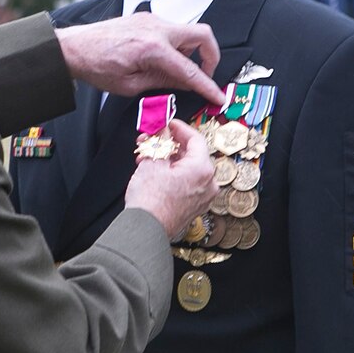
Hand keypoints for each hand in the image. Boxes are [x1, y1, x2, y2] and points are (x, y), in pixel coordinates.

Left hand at [55, 13, 220, 102]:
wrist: (74, 47)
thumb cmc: (95, 66)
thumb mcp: (130, 85)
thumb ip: (163, 82)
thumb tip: (186, 83)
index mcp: (152, 48)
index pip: (190, 70)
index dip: (208, 86)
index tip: (219, 96)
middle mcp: (156, 28)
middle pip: (203, 35)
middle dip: (211, 56)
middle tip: (204, 75)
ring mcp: (151, 20)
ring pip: (188, 32)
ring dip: (190, 51)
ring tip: (173, 71)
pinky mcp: (146, 18)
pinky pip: (171, 30)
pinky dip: (175, 45)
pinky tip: (160, 61)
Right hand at [124, 120, 217, 239]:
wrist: (145, 230)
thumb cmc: (150, 200)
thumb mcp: (152, 162)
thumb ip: (160, 141)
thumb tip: (161, 130)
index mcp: (202, 169)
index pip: (195, 138)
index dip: (179, 127)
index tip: (167, 123)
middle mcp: (208, 183)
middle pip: (191, 154)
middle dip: (169, 144)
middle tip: (152, 138)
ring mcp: (203, 197)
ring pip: (187, 168)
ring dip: (167, 158)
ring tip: (146, 155)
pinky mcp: (194, 207)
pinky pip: (186, 182)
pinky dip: (171, 173)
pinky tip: (153, 170)